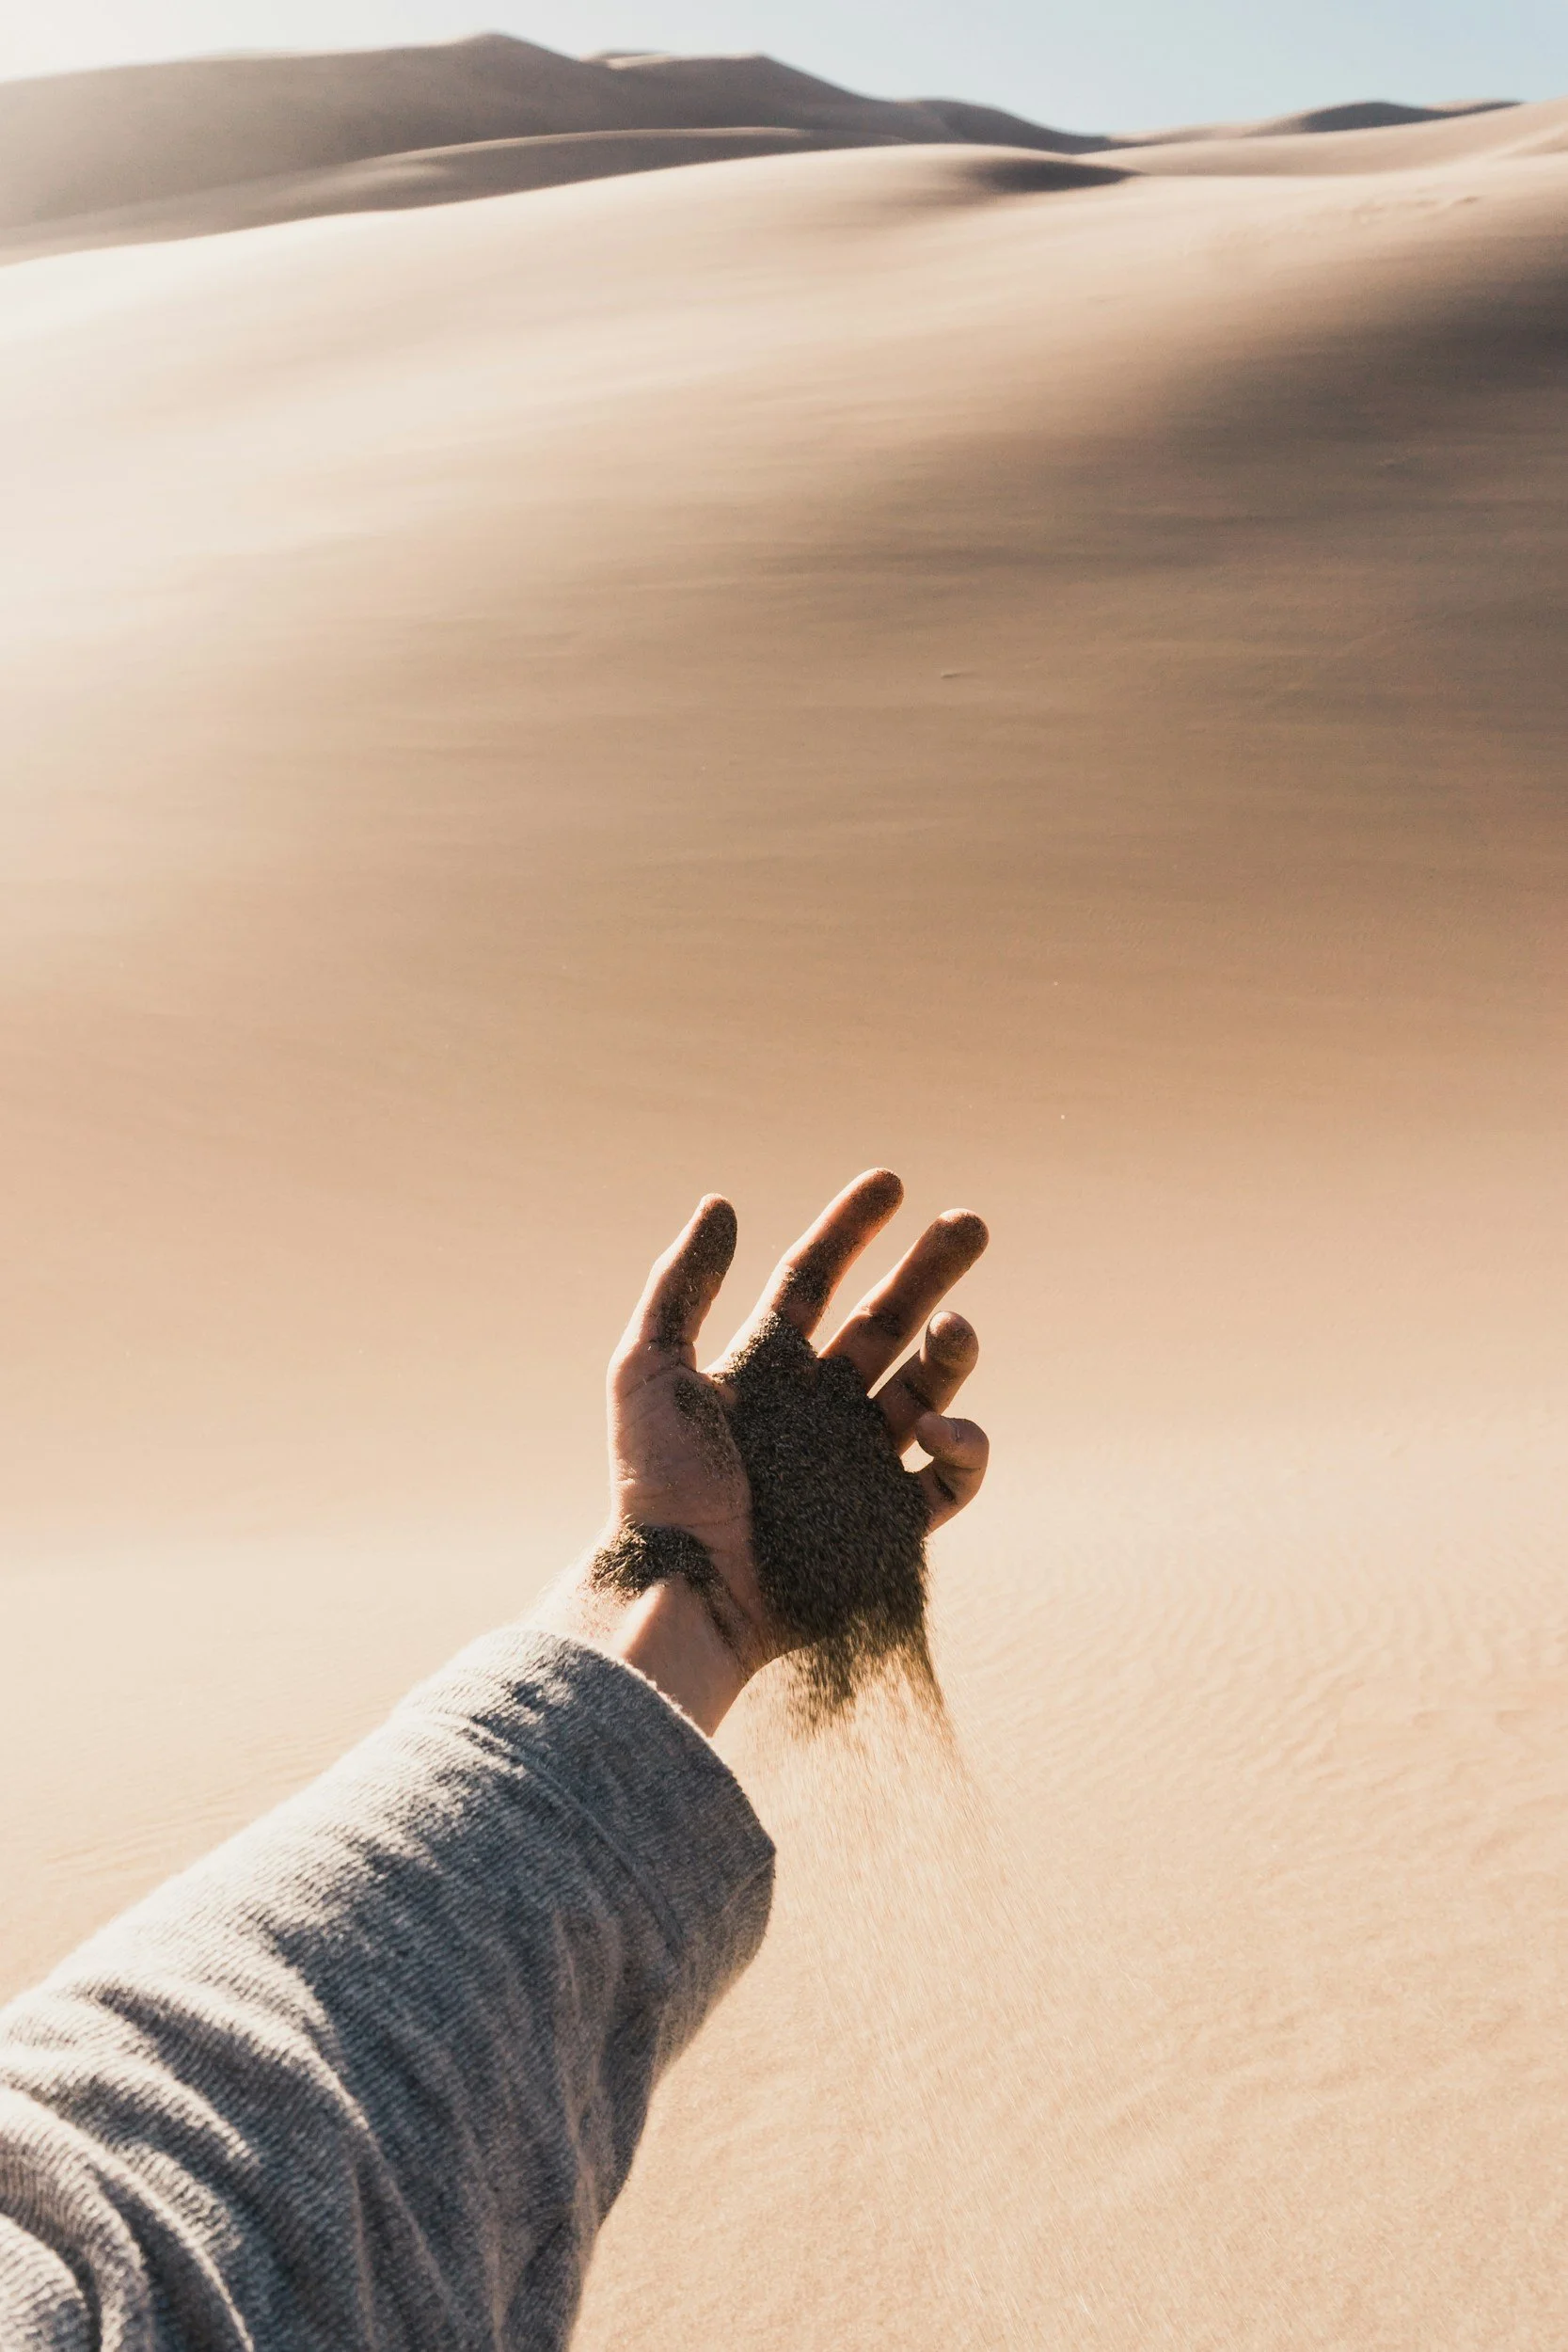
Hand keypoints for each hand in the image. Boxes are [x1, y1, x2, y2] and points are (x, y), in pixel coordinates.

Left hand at [552, 1171, 988, 1731]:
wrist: (683, 1591)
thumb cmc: (656, 1486)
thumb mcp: (648, 1370)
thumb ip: (681, 1285)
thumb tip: (721, 1202)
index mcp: (762, 1367)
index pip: (814, 1279)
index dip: (851, 1228)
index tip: (892, 1182)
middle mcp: (816, 1408)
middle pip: (886, 1320)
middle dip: (931, 1270)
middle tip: (970, 1224)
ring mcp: (857, 1463)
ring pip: (927, 1387)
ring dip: (952, 1349)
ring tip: (956, 1327)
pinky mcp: (889, 1523)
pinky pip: (951, 1477)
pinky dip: (963, 1446)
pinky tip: (941, 1426)